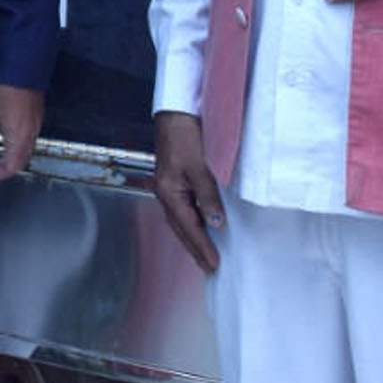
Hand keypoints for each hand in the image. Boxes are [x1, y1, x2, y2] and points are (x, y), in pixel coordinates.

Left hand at [0, 82, 43, 181]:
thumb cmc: (2, 88)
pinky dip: (19, 142)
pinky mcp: (38, 115)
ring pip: (27, 149)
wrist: (20, 66)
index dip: (0, 174)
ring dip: (13, 154)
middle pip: (22, 160)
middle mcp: (32, 133)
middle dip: (7, 166)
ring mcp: (37, 123)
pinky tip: (6, 135)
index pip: (13, 167)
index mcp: (19, 137)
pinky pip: (30, 136)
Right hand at [153, 111, 222, 272]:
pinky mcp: (175, 182)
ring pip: (182, 222)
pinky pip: (184, 211)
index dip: (203, 248)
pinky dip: (193, 225)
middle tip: (210, 269)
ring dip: (193, 240)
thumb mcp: (198, 166)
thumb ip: (207, 195)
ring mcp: (169, 188)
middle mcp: (166, 194)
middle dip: (195, 250)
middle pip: (182, 230)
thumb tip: (216, 223)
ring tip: (206, 257)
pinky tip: (201, 228)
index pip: (189, 228)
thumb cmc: (184, 136)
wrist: (175, 113)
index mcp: (169, 193)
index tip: (215, 265)